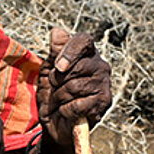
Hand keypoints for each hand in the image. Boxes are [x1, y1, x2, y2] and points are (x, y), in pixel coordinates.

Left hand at [36, 28, 111, 146]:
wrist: (55, 122)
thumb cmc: (53, 92)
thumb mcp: (48, 70)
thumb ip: (54, 52)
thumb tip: (57, 31)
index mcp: (86, 53)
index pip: (83, 40)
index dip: (69, 51)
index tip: (58, 67)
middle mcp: (100, 65)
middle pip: (76, 66)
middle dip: (58, 80)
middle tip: (56, 88)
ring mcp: (104, 84)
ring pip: (74, 87)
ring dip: (59, 97)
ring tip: (61, 101)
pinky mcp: (104, 103)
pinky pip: (77, 105)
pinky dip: (66, 110)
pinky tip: (68, 111)